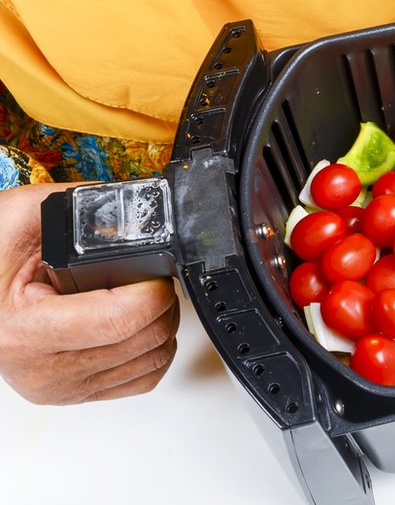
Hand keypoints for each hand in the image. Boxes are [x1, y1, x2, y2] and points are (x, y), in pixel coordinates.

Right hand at [0, 183, 178, 404]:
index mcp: (23, 329)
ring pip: (151, 362)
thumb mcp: (25, 216)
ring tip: (145, 298)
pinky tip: (140, 325)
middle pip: (144, 340)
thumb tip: (139, 213)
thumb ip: (85, 209)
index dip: (154, 291)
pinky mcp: (72, 394)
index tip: (157, 270)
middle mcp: (41, 368)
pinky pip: (142, 381)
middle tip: (153, 278)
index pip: (121, 320)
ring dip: (162, 325)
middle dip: (163, 303)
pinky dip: (153, 351)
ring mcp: (58, 387)